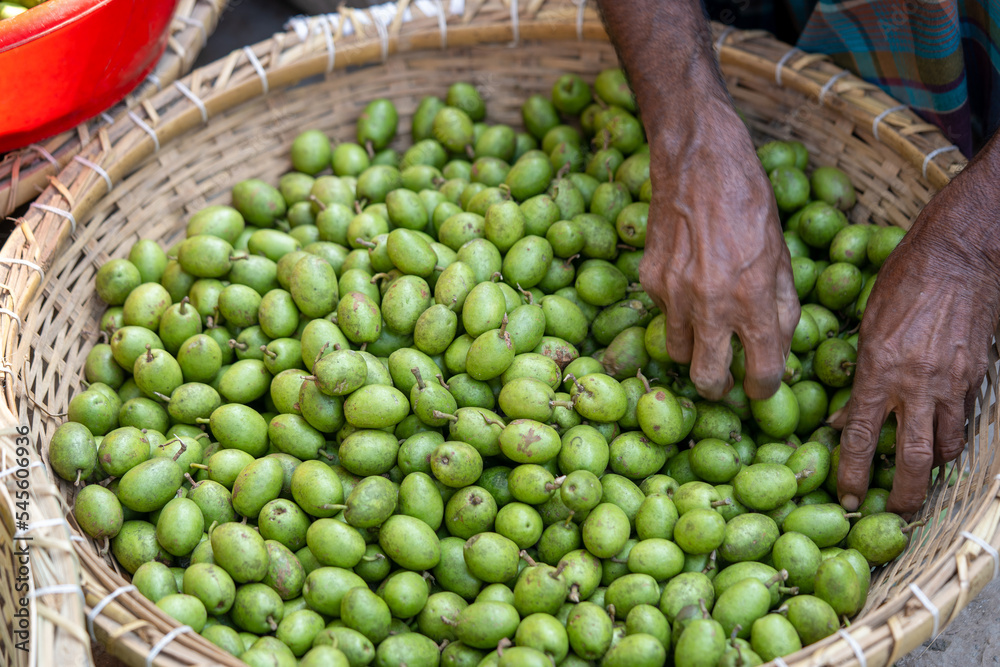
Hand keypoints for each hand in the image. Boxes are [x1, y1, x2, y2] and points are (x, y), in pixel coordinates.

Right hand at [638, 99, 798, 400]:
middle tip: (725, 378)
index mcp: (752, 297)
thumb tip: (779, 346)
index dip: (763, 388)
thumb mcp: (781, 254)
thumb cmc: (750, 203)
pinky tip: (689, 283)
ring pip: (677, 351)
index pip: (761, 369)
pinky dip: (677, 312)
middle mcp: (710, 302)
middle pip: (706, 377)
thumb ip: (781, 306)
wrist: (699, 162)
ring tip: (705, 330)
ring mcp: (673, 292)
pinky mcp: (650, 278)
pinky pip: (664, 314)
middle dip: (717, 385)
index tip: (760, 388)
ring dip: (693, 349)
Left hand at [837, 156, 999, 515]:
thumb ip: (857, 373)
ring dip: (934, 468)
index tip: (847, 496)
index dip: (854, 472)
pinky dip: (954, 435)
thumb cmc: (903, 279)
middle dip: (905, 494)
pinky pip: (965, 418)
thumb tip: (845, 416)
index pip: (862, 435)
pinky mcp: (978, 375)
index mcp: (879, 369)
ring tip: (923, 481)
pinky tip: (946, 441)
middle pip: (913, 457)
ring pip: (948, 444)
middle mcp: (917, 384)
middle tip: (895, 514)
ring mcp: (953, 382)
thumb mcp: (866, 323)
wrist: (962, 253)